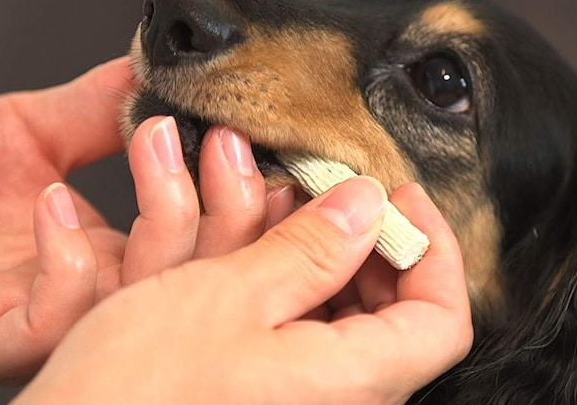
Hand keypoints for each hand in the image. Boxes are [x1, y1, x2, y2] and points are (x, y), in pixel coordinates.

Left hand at [0, 58, 276, 388]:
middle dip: (232, 212)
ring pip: (147, 299)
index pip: (211, 244)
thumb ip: (103, 108)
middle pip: (202, 280)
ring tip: (150, 141)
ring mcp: (52, 323)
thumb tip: (169, 70)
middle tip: (226, 143)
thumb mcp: (32, 129)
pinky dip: (73, 255)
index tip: (256, 144)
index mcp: (116, 253)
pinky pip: (64, 316)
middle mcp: (98, 295)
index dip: (246, 202)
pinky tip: (52, 200)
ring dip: (169, 217)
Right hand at [15, 176, 473, 403]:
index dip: (434, 248)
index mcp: (350, 384)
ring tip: (276, 202)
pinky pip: (300, 335)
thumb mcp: (228, 296)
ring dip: (319, 252)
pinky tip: (249, 250)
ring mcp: (299, 399)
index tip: (402, 196)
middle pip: (394, 314)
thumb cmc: (133, 396)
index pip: (443, 320)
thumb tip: (368, 207)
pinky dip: (286, 285)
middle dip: (368, 242)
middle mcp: (336, 401)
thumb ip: (311, 249)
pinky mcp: (262, 395)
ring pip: (342, 317)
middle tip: (333, 193)